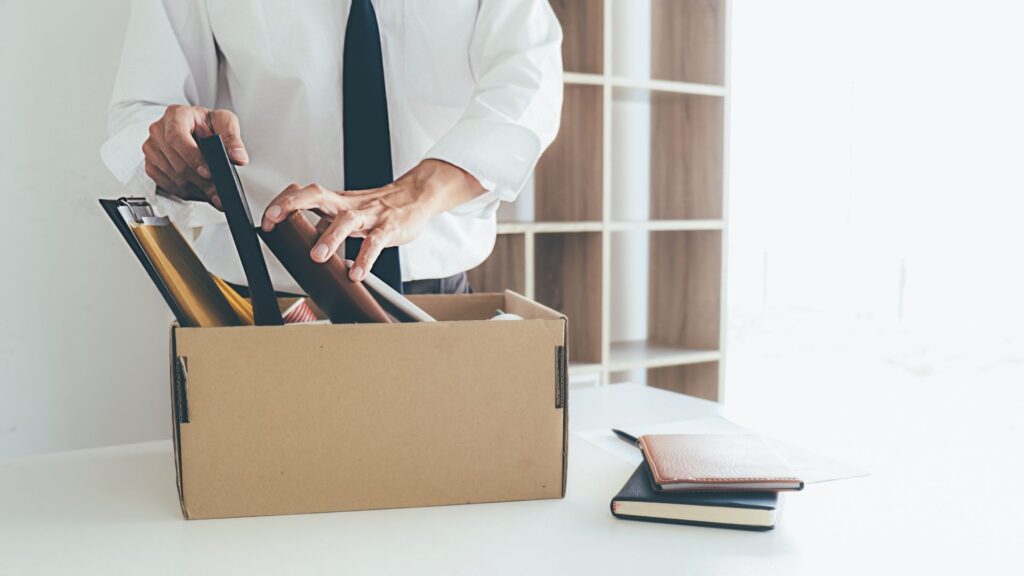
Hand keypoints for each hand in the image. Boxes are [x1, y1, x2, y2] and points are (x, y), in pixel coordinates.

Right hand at [142, 105, 249, 208]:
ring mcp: (152, 148)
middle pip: (176, 162)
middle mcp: (159, 130)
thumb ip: (232, 138)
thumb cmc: (207, 123)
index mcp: (176, 115)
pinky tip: (200, 191)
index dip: (192, 157)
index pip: (177, 137)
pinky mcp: (151, 164)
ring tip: (213, 194)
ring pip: (172, 176)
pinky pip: (166, 184)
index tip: (209, 173)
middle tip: (218, 193)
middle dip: (200, 181)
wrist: (196, 128)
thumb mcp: (224, 122)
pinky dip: (185, 192)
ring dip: (195, 189)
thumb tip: (238, 157)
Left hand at [261, 159, 485, 280]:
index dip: (285, 202)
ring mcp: (370, 215)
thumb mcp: (349, 211)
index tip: (268, 218)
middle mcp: (349, 205)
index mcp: (337, 201)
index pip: (305, 194)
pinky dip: (366, 258)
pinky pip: (376, 242)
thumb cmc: (380, 208)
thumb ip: (327, 222)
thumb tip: (301, 239)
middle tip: (276, 220)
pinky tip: (357, 272)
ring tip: (317, 257)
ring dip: (330, 237)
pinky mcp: (389, 227)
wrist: (417, 197)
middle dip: (294, 204)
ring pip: (347, 220)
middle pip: (318, 194)